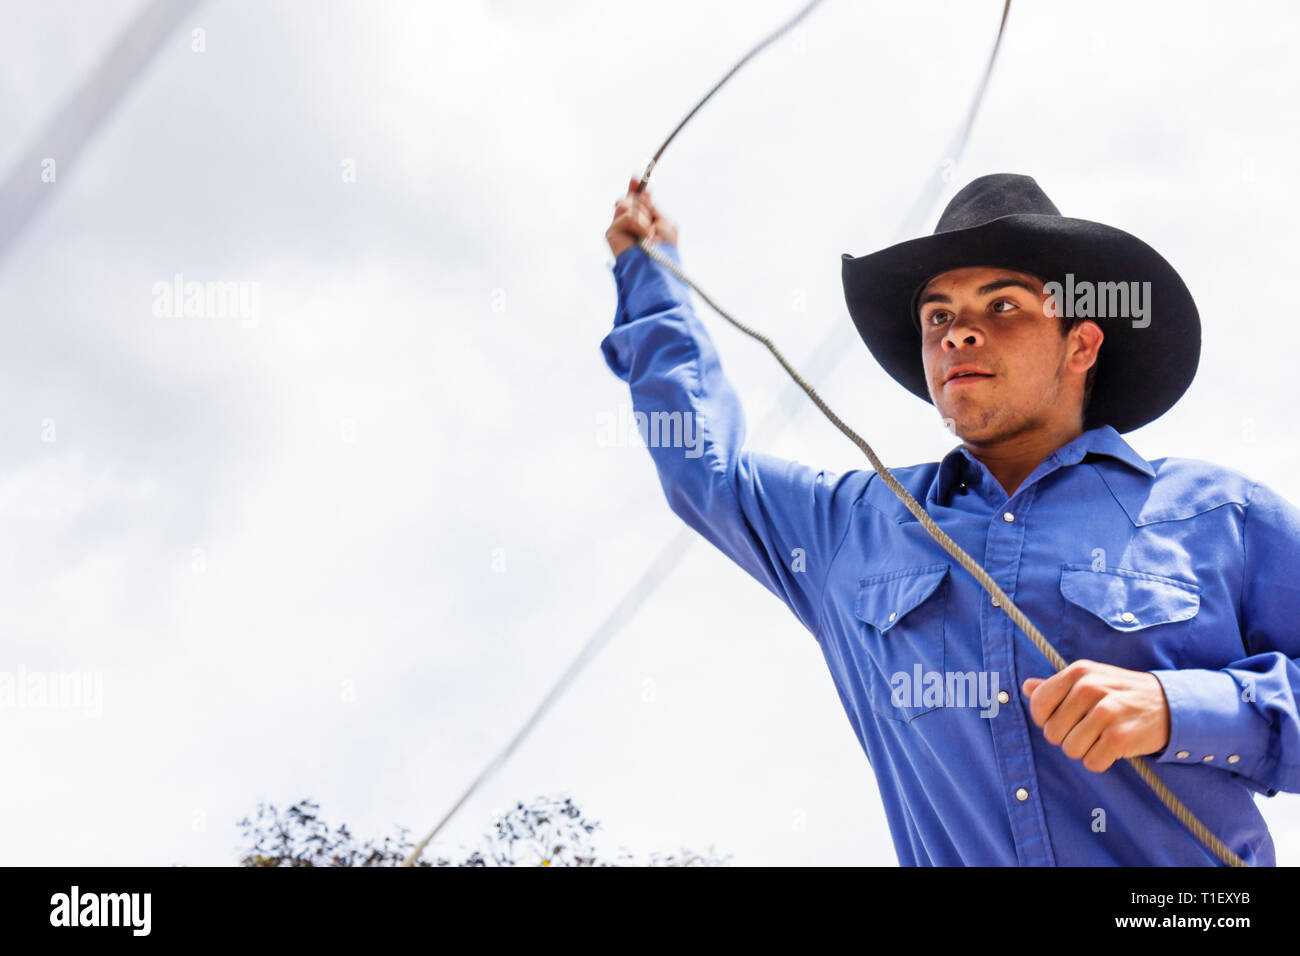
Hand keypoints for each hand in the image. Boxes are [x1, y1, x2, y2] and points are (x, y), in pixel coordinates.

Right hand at [606, 177, 678, 257]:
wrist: (657, 263)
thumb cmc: (664, 248)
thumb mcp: (663, 221)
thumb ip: (651, 206)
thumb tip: (643, 189)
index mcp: (641, 220)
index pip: (633, 200)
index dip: (634, 188)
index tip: (637, 177)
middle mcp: (627, 224)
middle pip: (627, 199)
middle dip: (641, 204)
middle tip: (651, 220)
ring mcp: (618, 228)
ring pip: (625, 204)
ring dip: (642, 217)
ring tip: (648, 233)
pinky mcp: (612, 233)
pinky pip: (626, 216)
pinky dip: (638, 224)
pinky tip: (644, 236)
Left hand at [1021, 660, 1170, 772]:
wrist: (1171, 704)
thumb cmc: (1122, 693)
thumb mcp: (1091, 678)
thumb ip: (1056, 685)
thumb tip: (1026, 687)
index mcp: (1078, 672)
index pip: (1038, 704)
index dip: (1045, 719)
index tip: (1063, 720)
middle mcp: (1089, 688)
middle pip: (1052, 732)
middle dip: (1068, 737)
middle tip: (1089, 729)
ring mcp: (1105, 712)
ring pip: (1070, 750)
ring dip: (1085, 750)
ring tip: (1102, 737)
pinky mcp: (1120, 737)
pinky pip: (1092, 762)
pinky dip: (1101, 761)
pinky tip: (1113, 747)